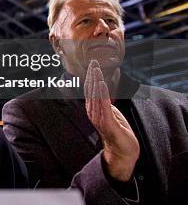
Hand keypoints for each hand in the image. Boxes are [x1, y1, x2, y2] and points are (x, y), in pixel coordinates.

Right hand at [84, 60, 138, 181]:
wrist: (122, 152)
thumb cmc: (118, 132)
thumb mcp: (111, 114)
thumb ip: (105, 103)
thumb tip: (103, 91)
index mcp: (94, 109)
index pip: (90, 90)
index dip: (91, 76)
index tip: (93, 64)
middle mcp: (93, 112)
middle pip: (91, 90)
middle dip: (92, 75)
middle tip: (93, 62)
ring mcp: (99, 118)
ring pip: (96, 96)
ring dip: (96, 81)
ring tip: (96, 70)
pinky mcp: (107, 123)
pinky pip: (104, 106)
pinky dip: (102, 94)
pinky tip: (101, 84)